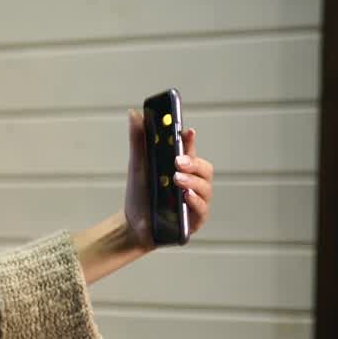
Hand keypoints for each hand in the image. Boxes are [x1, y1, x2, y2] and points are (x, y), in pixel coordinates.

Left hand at [122, 108, 213, 252]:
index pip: (191, 151)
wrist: (131, 225)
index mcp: (182, 168)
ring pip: (205, 188)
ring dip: (193, 181)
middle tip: (177, 160)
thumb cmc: (139, 195)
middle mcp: (193, 184)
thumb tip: (134, 113)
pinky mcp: (194, 221)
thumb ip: (139, 140)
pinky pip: (202, 210)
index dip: (191, 140)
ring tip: (177, 178)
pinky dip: (195, 202)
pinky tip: (186, 196)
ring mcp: (196, 202)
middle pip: (204, 169)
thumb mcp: (138, 166)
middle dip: (193, 162)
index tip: (187, 131)